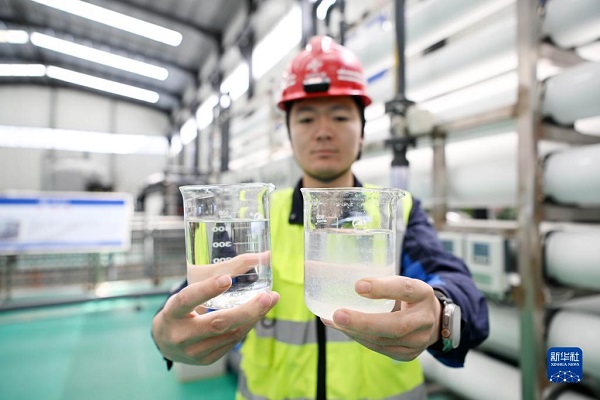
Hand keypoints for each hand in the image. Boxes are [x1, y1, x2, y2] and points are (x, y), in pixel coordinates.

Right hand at [152, 254, 278, 365]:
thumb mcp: (184, 296)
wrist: (165, 343)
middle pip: (217, 323)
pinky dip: (247, 326)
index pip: (187, 300)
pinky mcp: (206, 360)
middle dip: (247, 310)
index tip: (227, 278)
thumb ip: (207, 285)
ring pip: (230, 334)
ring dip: (254, 317)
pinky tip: (257, 314)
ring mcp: (194, 351)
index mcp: (172, 314)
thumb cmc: (179, 312)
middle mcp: (181, 335)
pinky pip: (232, 342)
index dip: (206, 289)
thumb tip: (249, 261)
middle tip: (267, 296)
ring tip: (269, 301)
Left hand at [321, 276, 440, 360]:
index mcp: (423, 294)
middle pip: (395, 325)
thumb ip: (379, 282)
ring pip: (384, 341)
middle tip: (338, 315)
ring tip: (334, 321)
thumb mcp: (401, 283)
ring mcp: (418, 340)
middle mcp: (424, 319)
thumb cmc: (407, 296)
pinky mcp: (408, 354)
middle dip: (364, 322)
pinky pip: (380, 349)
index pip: (405, 289)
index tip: (358, 286)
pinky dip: (359, 338)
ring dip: (355, 332)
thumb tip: (336, 276)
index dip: (382, 288)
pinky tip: (345, 330)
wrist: (432, 320)